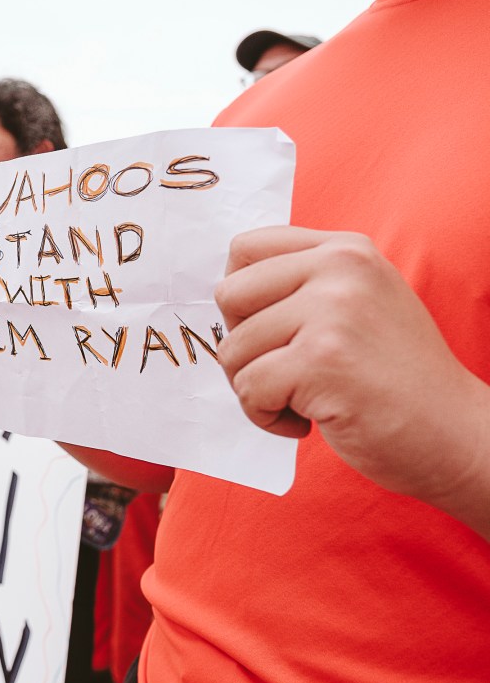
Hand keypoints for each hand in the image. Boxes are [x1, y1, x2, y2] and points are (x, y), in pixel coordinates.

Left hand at [216, 226, 489, 521]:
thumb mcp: (358, 305)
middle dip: (241, 345)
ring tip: (304, 399)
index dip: (240, 298)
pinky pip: (249, 389)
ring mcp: (332, 312)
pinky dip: (265, 417)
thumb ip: (301, 287)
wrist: (456, 434)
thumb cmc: (394, 380)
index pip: (246, 248)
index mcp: (345, 250)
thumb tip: (224, 293)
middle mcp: (340, 269)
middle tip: (283, 371)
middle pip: (229, 296)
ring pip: (233, 349)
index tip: (268, 330)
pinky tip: (309, 422)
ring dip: (255, 389)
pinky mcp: (321, 360)